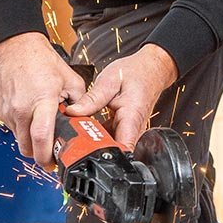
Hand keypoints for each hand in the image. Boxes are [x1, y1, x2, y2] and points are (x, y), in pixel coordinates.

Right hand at [0, 32, 87, 167]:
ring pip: (18, 138)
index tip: (53, 162)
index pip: (41, 138)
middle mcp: (21, 108)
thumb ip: (80, 103)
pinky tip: (27, 112)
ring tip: (38, 123)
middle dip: (38, 153)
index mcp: (41, 101)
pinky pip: (10, 126)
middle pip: (26, 147)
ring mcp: (7, 110)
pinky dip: (19, 126)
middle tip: (47, 150)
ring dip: (28, 138)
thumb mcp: (70, 79)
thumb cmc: (40, 60)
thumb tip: (85, 121)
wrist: (15, 46)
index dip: (47, 156)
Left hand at [64, 44, 178, 150]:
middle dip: (94, 148)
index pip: (122, 148)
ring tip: (80, 129)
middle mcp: (134, 128)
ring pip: (111, 144)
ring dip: (95, 141)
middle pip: (114, 149)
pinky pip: (112, 137)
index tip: (86, 150)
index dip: (104, 153)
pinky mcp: (127, 128)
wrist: (150, 69)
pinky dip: (99, 134)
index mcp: (132, 117)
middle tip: (76, 138)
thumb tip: (73, 112)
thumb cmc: (134, 72)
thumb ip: (91, 99)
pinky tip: (89, 125)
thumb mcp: (108, 81)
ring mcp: (131, 130)